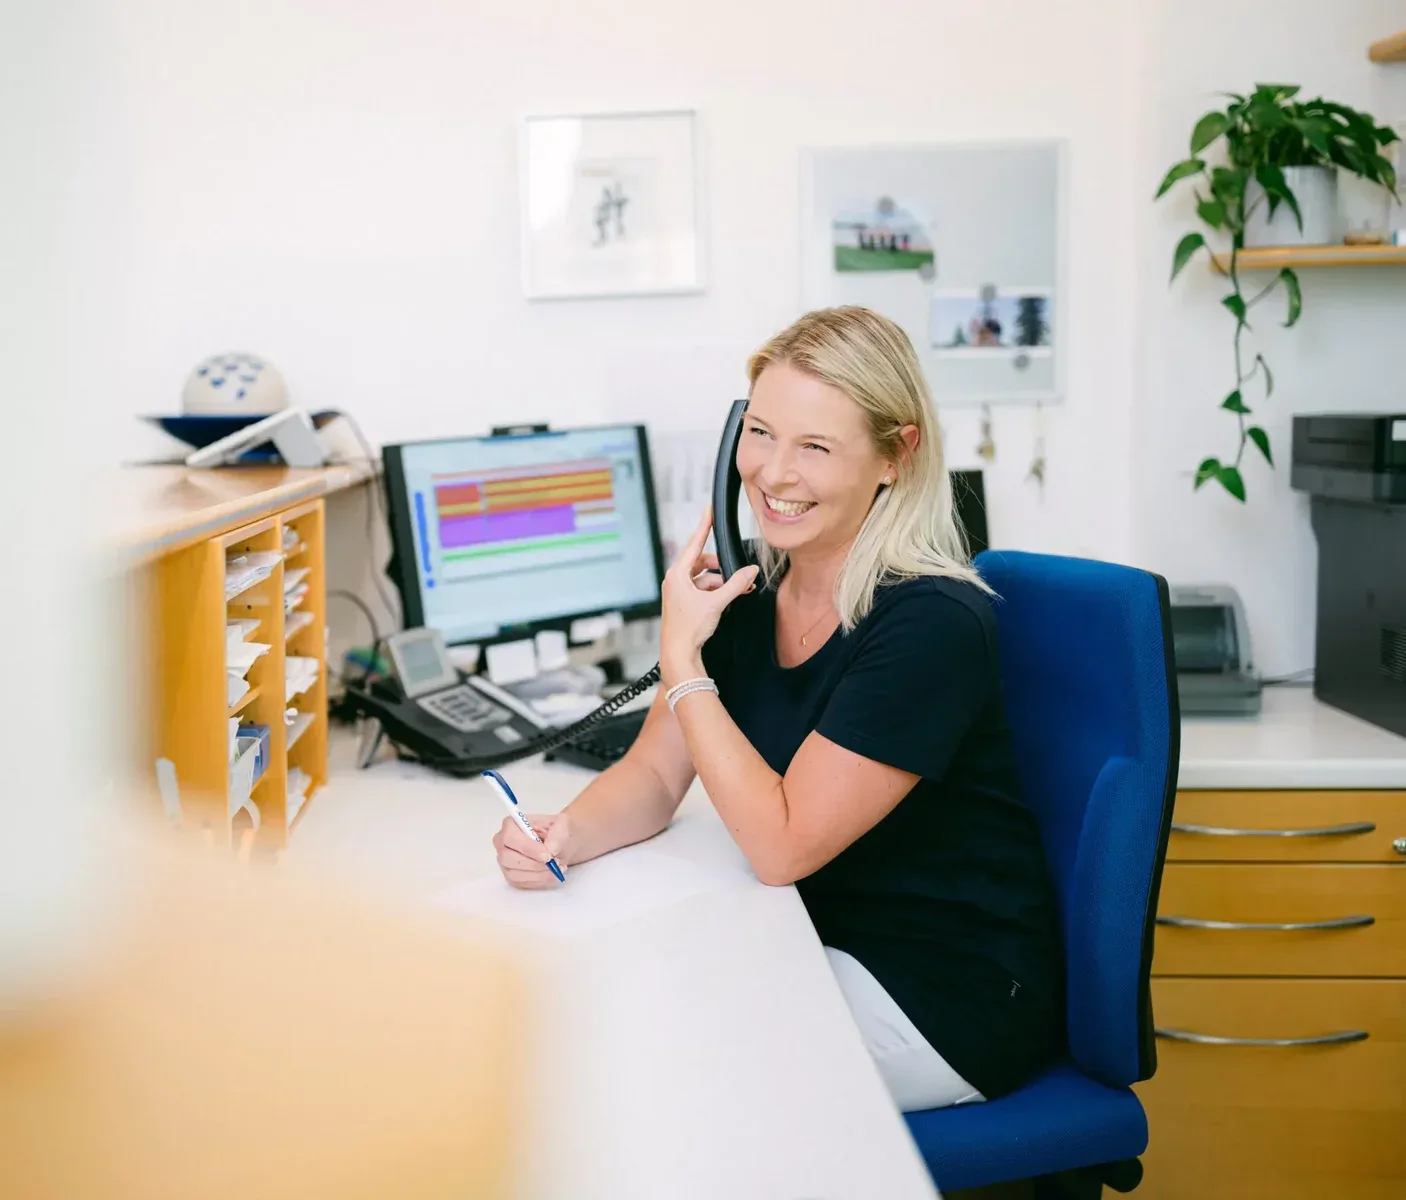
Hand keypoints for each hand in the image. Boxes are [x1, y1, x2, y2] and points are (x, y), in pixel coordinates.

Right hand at [492, 811, 573, 889]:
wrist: (560, 844)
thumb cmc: (557, 831)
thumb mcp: (563, 825)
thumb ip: (557, 835)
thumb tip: (550, 851)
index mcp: (511, 824)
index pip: (510, 837)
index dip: (528, 848)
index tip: (548, 856)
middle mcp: (502, 843)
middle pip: (507, 858)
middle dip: (534, 864)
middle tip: (554, 864)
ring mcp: (504, 861)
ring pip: (514, 874)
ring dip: (538, 875)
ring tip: (558, 870)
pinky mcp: (511, 876)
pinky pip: (520, 883)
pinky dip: (539, 881)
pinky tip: (552, 875)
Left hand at [660, 507, 758, 687]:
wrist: (678, 653)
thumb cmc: (688, 628)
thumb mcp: (716, 602)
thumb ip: (736, 584)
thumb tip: (751, 570)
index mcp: (677, 574)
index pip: (694, 543)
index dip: (704, 526)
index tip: (709, 510)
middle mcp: (675, 580)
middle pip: (701, 562)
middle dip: (720, 566)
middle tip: (736, 573)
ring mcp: (678, 592)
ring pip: (704, 577)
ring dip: (721, 581)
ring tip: (738, 589)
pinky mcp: (683, 603)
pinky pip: (702, 589)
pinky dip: (716, 591)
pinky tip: (729, 597)